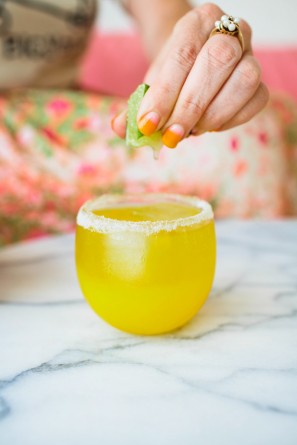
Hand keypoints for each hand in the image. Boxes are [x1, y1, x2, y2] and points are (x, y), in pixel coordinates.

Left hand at [112, 3, 268, 147]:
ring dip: (214, 114)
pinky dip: (232, 119)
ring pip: (244, 80)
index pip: (183, 54)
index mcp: (196, 22)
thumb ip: (136, 105)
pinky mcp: (261, 80)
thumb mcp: (152, 83)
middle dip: (190, 106)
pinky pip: (257, 99)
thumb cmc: (174, 74)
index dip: (165, 93)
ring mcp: (251, 54)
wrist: (197, 63)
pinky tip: (211, 126)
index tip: (148, 124)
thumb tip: (119, 128)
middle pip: (218, 61)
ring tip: (191, 131)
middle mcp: (229, 30)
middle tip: (171, 136)